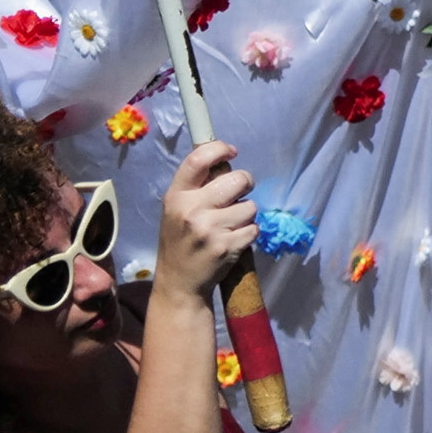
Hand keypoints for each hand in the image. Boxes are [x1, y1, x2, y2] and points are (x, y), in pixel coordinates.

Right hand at [155, 139, 259, 298]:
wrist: (178, 283)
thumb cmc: (179, 241)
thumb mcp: (176, 210)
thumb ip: (196, 187)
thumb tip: (224, 159)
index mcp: (176, 197)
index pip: (198, 160)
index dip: (219, 149)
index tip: (231, 152)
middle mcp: (192, 210)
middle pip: (238, 179)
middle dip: (245, 183)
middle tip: (238, 194)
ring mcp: (210, 229)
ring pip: (250, 206)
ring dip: (246, 214)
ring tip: (228, 226)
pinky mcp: (228, 246)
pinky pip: (255, 228)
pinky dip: (249, 233)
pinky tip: (233, 241)